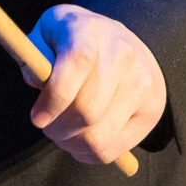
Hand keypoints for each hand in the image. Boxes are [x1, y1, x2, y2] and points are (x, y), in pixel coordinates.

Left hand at [26, 4, 166, 166]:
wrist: (122, 41)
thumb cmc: (75, 40)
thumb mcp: (47, 33)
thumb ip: (33, 54)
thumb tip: (37, 82)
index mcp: (91, 31)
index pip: (77, 64)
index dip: (53, 99)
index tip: (37, 118)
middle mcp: (122, 55)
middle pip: (87, 109)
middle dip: (58, 128)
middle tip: (47, 127)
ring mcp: (142, 84)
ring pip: (99, 136)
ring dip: (72, 144)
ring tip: (63, 134)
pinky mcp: (152, 110)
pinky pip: (114, 149)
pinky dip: (90, 154)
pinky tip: (81, 140)